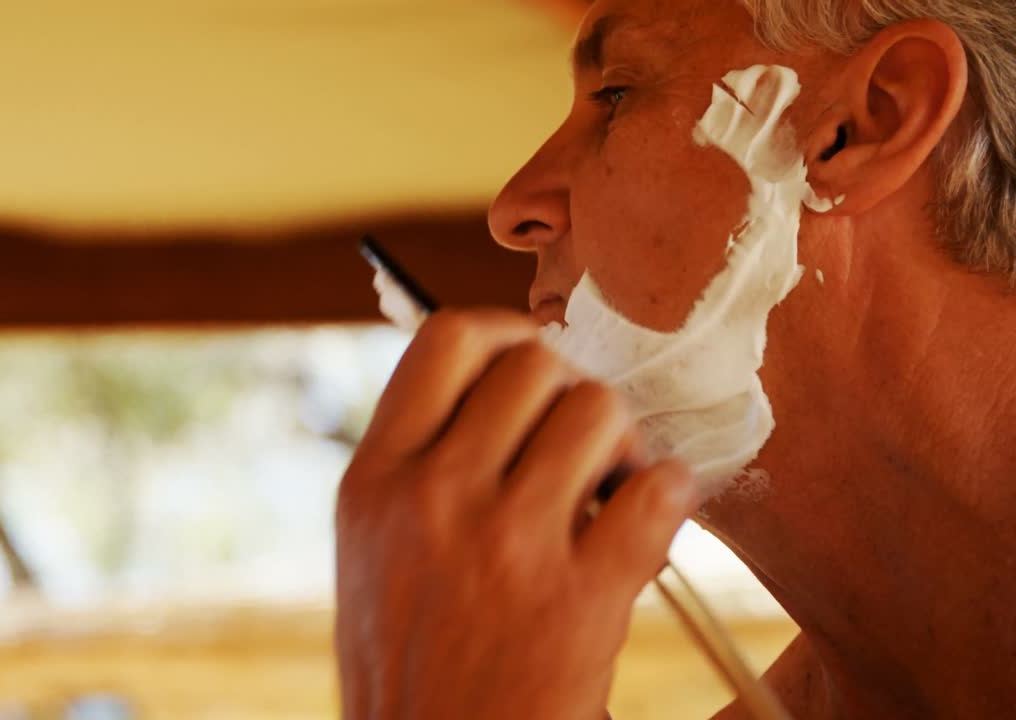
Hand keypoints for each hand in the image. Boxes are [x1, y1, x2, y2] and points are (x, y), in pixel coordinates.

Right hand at [335, 310, 696, 719]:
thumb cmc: (410, 667)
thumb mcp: (375, 553)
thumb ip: (419, 466)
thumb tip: (502, 388)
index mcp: (375, 480)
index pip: (446, 341)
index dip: (506, 335)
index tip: (533, 365)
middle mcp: (432, 496)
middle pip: (533, 363)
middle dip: (571, 392)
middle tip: (582, 445)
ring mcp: (505, 544)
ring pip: (598, 410)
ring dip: (622, 442)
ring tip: (615, 487)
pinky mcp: (578, 599)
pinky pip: (657, 492)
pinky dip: (672, 494)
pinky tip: (654, 523)